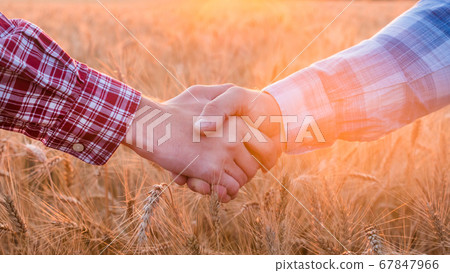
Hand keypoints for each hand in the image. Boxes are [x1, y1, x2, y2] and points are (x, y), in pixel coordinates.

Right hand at [123, 84, 278, 201]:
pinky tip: (211, 189)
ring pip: (242, 181)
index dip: (261, 159)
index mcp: (237, 120)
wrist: (150, 125)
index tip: (252, 165)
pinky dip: (222, 193)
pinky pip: (228, 190)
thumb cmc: (172, 110)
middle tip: (228, 177)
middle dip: (243, 175)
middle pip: (254, 167)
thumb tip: (234, 108)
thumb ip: (222, 99)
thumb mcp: (201, 93)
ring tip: (218, 184)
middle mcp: (236, 136)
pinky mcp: (212, 169)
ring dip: (231, 186)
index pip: (266, 147)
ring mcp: (225, 153)